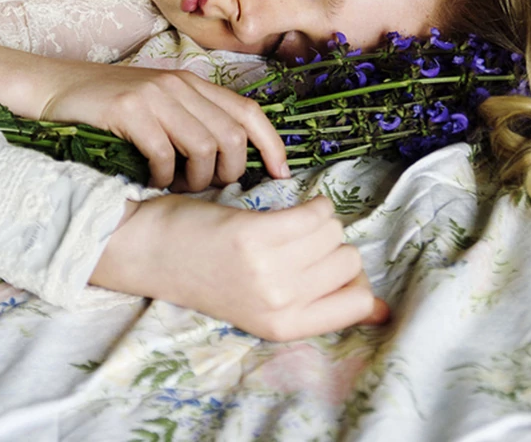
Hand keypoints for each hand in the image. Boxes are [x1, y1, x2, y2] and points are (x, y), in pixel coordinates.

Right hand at [35, 60, 289, 188]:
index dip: (271, 144)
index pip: (248, 112)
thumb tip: (231, 165)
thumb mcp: (157, 107)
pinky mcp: (128, 110)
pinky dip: (163, 176)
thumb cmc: (106, 109)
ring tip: (180, 188)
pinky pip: (164, 153)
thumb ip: (191, 123)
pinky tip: (152, 181)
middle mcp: (178, 85)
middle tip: (210, 189)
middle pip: (231, 136)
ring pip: (203, 147)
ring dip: (197, 179)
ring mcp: (153, 96)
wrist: (52, 90)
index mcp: (192, 84)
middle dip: (229, 172)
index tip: (281, 174)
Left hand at [90, 194, 388, 340]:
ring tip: (287, 224)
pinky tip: (288, 206)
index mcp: (283, 327)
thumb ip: (317, 307)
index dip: (353, 280)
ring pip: (334, 233)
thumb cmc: (205, 273)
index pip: (357, 305)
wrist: (148, 252)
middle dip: (332, 247)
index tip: (329, 267)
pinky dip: (311, 203)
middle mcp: (279, 304)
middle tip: (296, 242)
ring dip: (319, 222)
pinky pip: (315, 213)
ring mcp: (268, 270)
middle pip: (348, 263)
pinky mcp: (256, 235)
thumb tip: (382, 311)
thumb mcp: (262, 306)